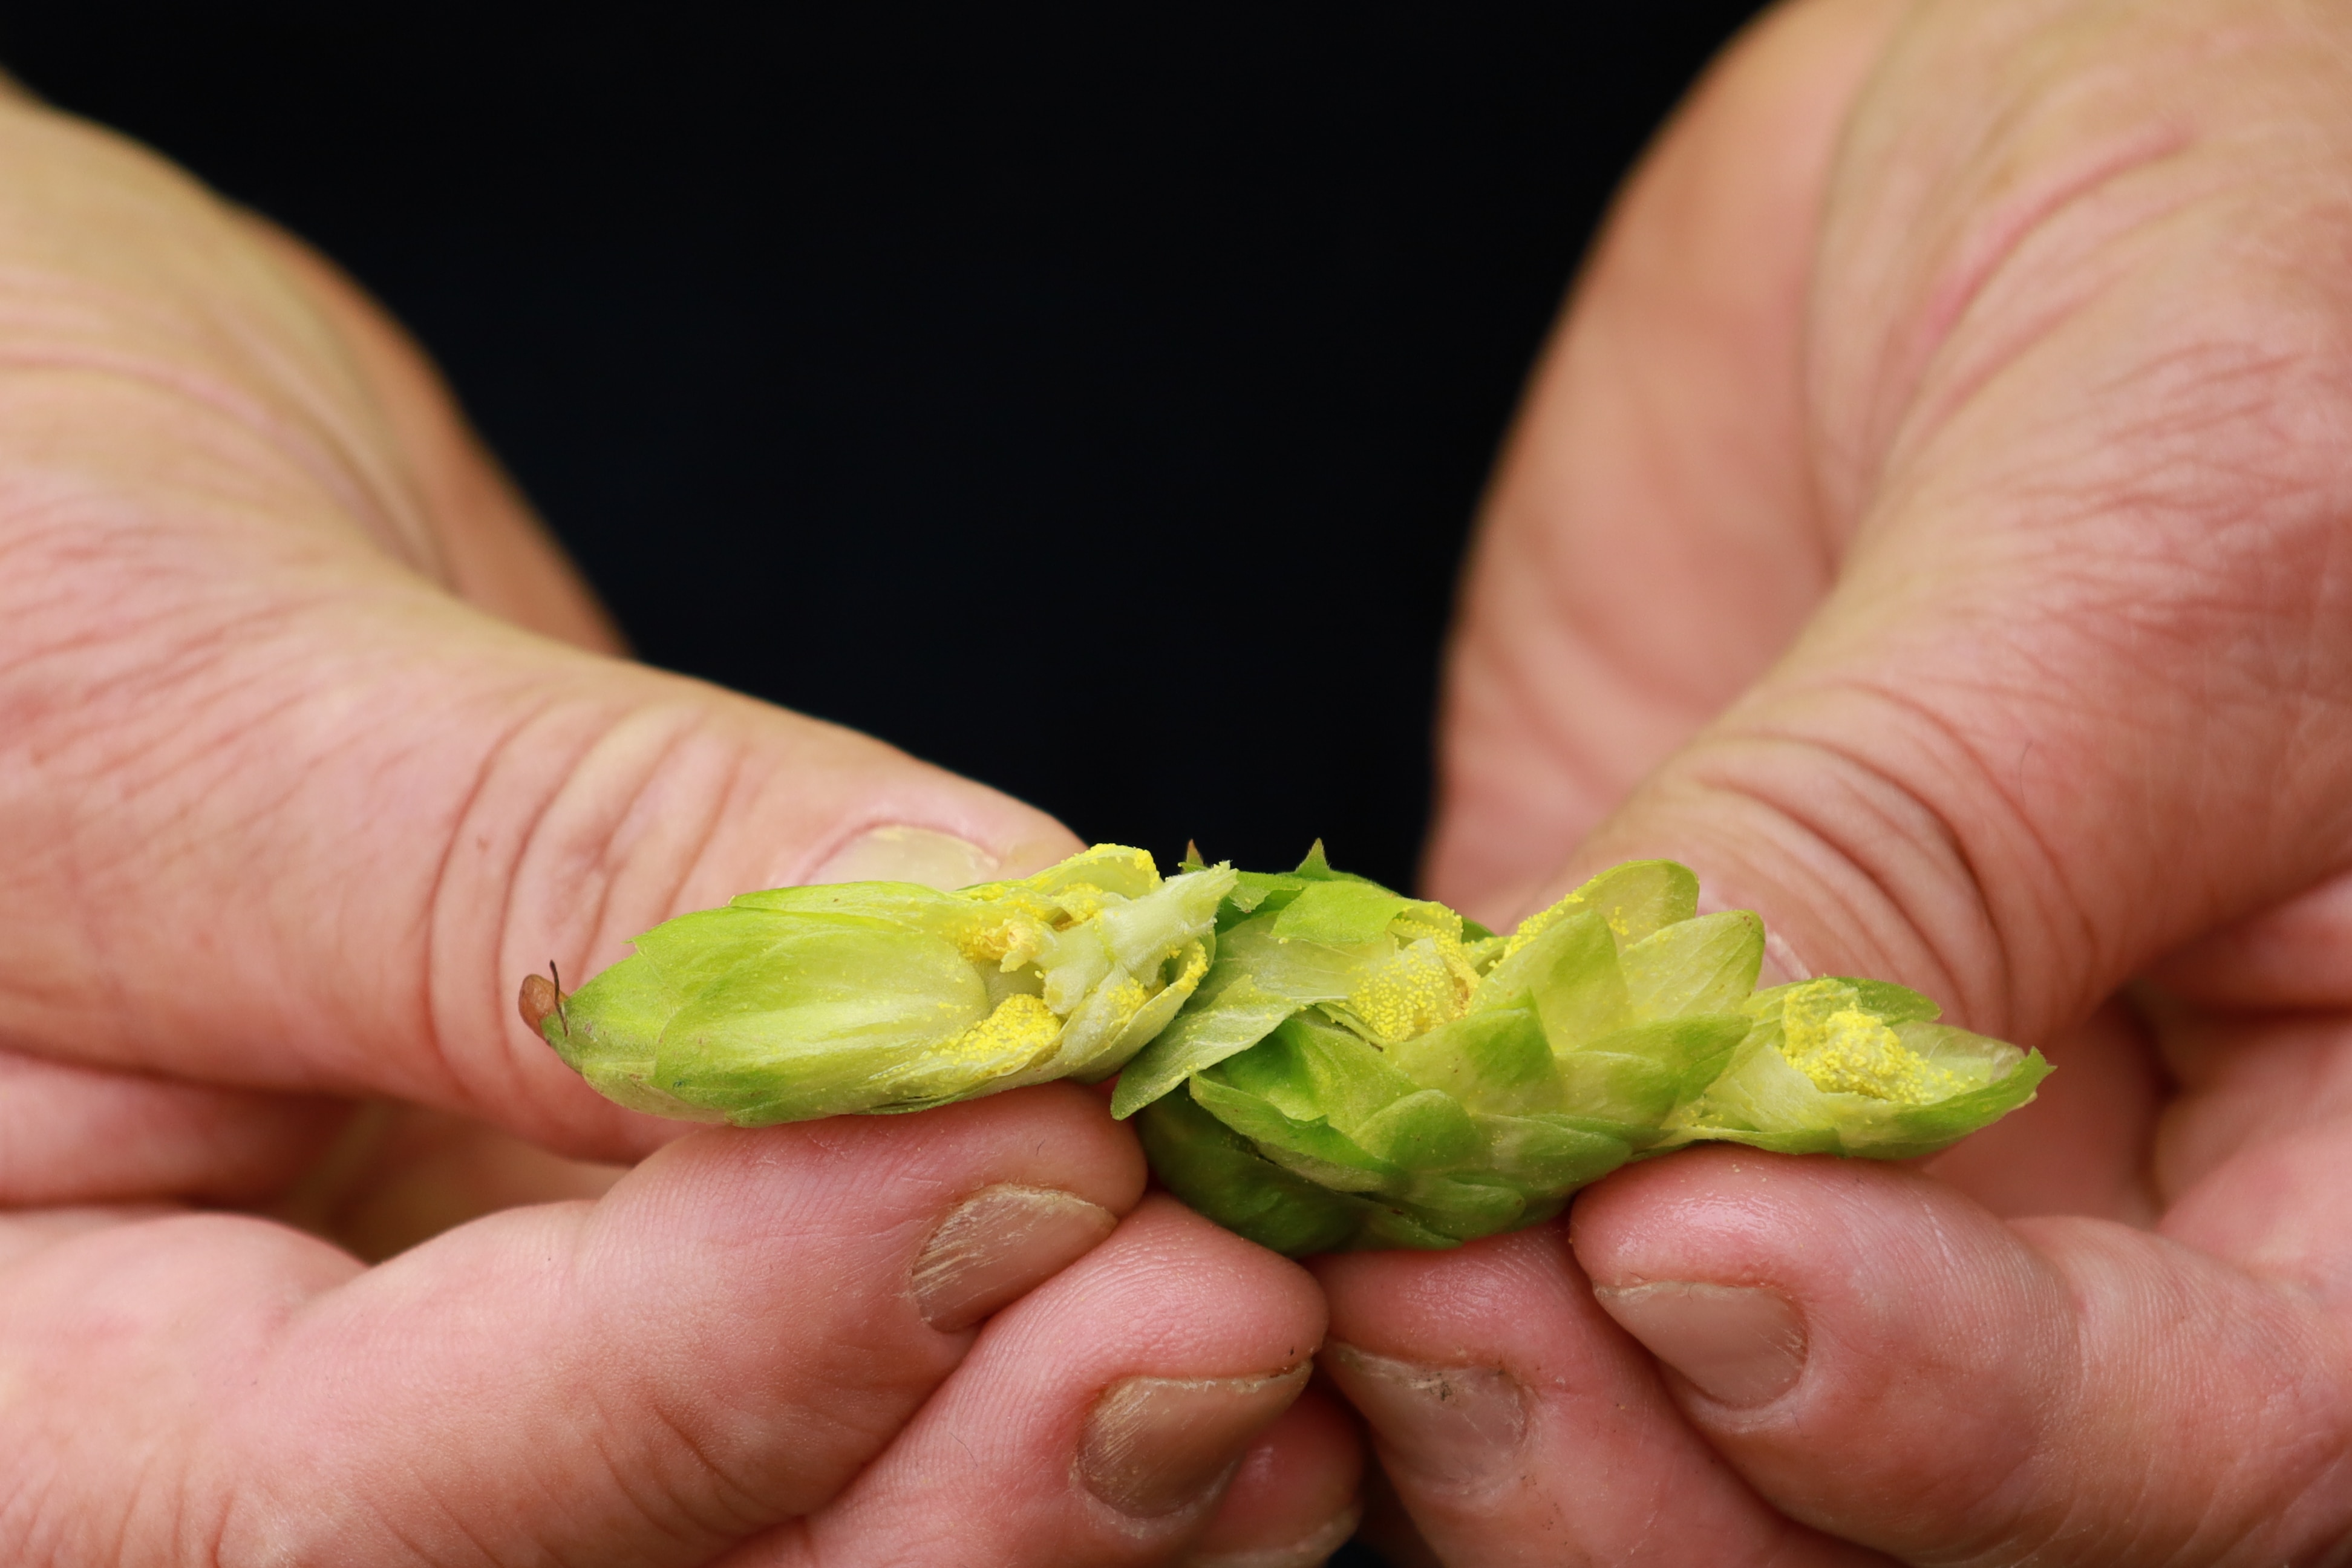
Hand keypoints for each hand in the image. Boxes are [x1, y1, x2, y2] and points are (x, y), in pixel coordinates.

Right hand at [0, 86, 1360, 1563]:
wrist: (5, 472)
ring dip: (1061, 1474)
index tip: (1035, 1157)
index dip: (727, 1364)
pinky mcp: (657, 1260)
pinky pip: (872, 1386)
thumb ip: (546, 866)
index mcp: (29, 1377)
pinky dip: (1061, 1365)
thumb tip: (973, 963)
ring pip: (788, 1545)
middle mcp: (256, 1427)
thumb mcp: (156, 666)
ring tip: (1293, 1323)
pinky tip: (1251, 1301)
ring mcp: (489, 1363)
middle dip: (952, 1488)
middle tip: (1227, 1311)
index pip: (352, 1498)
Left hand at [1322, 0, 2351, 1559]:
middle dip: (1659, 1456)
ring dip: (1487, 1389)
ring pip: (1660, 1422)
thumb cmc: (2258, 226)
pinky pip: (1481, 1210)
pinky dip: (1364, 1217)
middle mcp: (2112, 1188)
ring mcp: (1839, 1128)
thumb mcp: (2162, 516)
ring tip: (1341, 1241)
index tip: (1693, 1254)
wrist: (2044, 115)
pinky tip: (1267, 1142)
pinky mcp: (1612, 1030)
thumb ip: (1933, 837)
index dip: (1950, 1412)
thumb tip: (1681, 1119)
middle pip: (1895, 1505)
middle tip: (1447, 1298)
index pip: (2213, 1431)